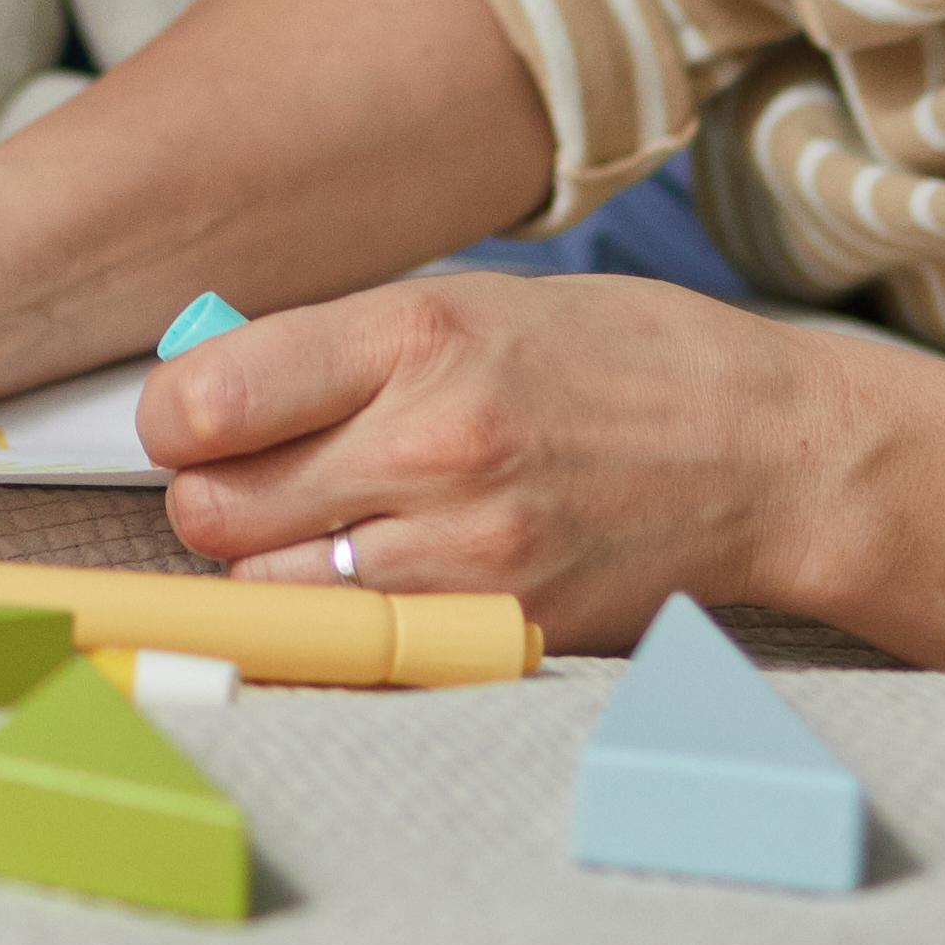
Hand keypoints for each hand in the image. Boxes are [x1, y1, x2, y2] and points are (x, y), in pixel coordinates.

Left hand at [141, 273, 835, 656]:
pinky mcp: (496, 626)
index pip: (203, 400)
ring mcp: (466, 551)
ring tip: (336, 525)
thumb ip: (334, 349)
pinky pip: (353, 641)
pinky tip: (385, 574)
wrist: (769, 454)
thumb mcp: (470, 302)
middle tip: (263, 476)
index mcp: (417, 338)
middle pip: (212, 510)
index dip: (176, 417)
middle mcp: (433, 446)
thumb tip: (200, 391)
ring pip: (267, 591)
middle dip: (213, 495)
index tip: (197, 418)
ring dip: (272, 567)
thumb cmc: (616, 362)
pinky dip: (341, 617)